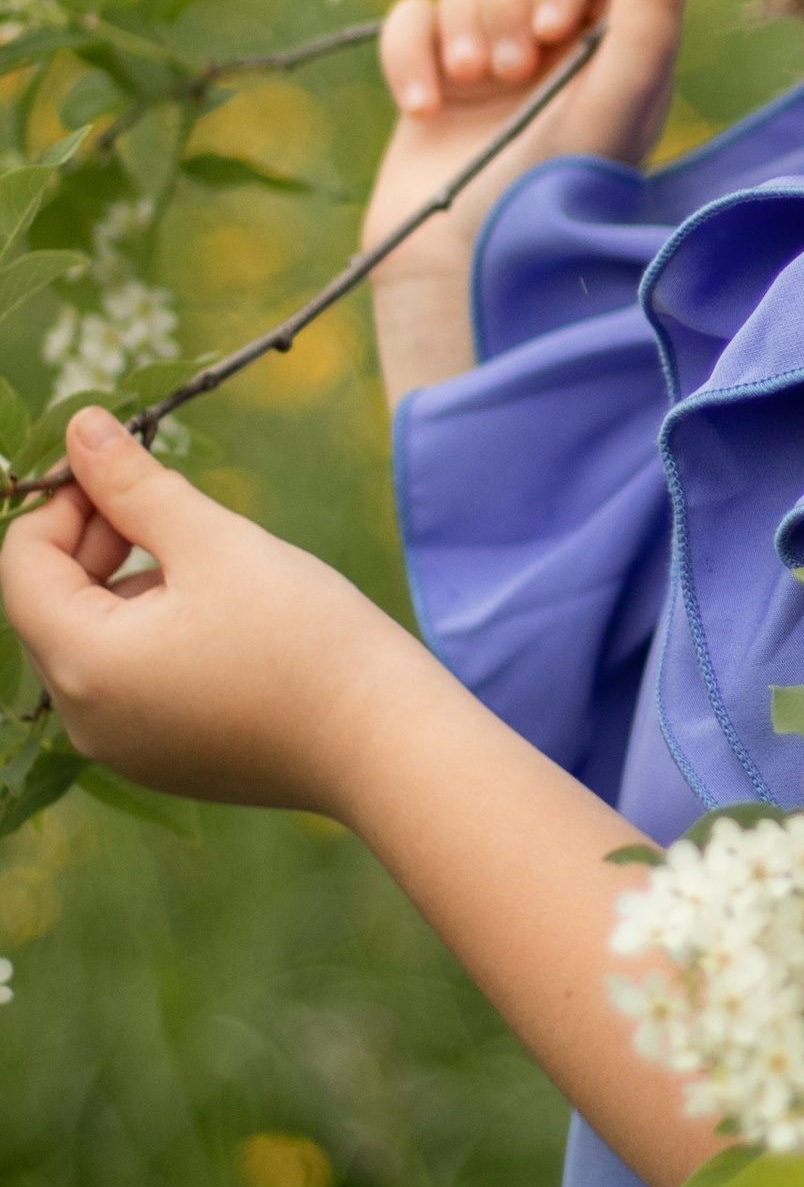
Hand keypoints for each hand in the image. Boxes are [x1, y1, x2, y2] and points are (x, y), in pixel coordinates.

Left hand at [1, 408, 422, 816]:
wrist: (385, 744)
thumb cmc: (304, 638)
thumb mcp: (215, 542)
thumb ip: (134, 484)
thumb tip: (82, 425)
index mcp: (83, 664)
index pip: (22, 562)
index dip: (63, 501)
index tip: (123, 467)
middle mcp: (84, 719)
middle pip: (49, 605)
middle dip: (94, 541)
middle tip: (164, 503)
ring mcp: (121, 749)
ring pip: (90, 643)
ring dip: (126, 585)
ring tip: (206, 562)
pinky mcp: (162, 760)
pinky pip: (125, 684)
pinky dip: (150, 635)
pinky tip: (218, 615)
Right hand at [363, 0, 689, 396]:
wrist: (460, 270)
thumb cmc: (550, 200)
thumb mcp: (610, 119)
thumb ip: (648, 35)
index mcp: (618, 37)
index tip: (556, 25)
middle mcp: (564, 33)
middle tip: (512, 72)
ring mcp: (496, 44)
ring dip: (465, 15)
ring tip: (475, 85)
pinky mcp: (434, 66)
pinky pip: (411, 10)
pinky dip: (410, 51)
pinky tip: (425, 109)